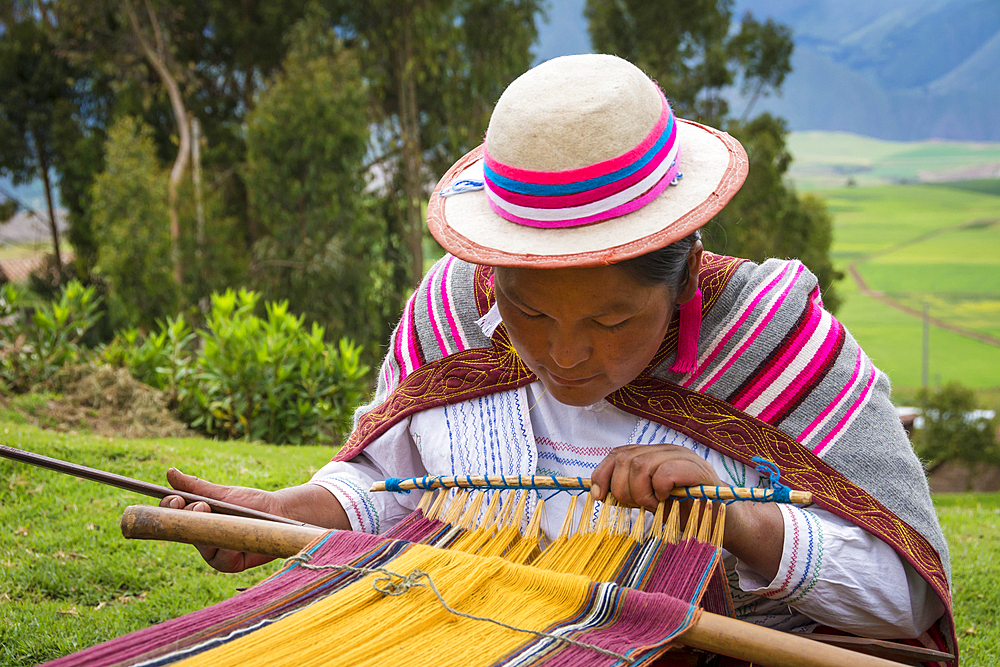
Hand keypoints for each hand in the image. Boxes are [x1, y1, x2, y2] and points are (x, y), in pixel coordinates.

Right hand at [160, 468, 282, 571]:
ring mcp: (215, 554)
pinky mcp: (230, 564)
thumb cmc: (251, 503)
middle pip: (184, 532)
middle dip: (189, 517)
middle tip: (202, 505)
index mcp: (195, 521)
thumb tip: (170, 472)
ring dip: (209, 530)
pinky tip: (233, 534)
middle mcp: (201, 540)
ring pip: (202, 545)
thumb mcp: (223, 493)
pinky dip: (227, 545)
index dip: (169, 508)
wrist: (279, 512)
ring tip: (219, 515)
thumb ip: (197, 487)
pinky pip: (222, 558)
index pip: (171, 517)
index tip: (176, 498)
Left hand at [590, 445, 782, 580]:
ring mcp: (684, 458)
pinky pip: (665, 473)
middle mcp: (668, 450)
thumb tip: (597, 492)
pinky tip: (664, 501)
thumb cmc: (685, 512)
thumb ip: (629, 489)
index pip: (618, 453)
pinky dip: (658, 490)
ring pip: (641, 465)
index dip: (602, 474)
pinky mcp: (698, 471)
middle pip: (626, 459)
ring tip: (652, 505)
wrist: (724, 522)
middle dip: (622, 488)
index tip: (598, 496)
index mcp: (655, 454)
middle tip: (637, 506)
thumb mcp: (650, 499)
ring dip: (640, 492)